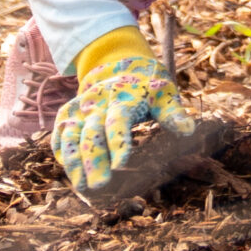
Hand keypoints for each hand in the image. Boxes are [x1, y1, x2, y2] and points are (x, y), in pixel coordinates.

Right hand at [52, 53, 187, 192]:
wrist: (119, 64)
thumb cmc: (146, 86)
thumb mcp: (163, 93)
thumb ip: (173, 113)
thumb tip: (189, 129)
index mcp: (122, 99)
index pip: (118, 122)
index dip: (118, 144)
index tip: (121, 167)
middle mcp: (98, 103)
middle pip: (92, 133)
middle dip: (94, 160)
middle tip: (99, 186)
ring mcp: (81, 108)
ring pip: (72, 135)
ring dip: (74, 161)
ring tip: (80, 186)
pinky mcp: (69, 113)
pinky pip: (60, 132)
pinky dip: (61, 150)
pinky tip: (68, 170)